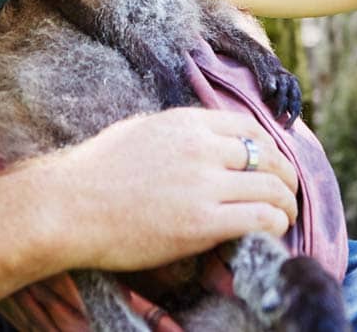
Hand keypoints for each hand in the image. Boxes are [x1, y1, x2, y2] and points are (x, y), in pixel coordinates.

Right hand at [32, 108, 298, 271]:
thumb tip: (202, 141)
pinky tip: (272, 233)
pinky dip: (275, 225)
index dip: (269, 148)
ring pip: (271, 188)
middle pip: (268, 157)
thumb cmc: (95, 172)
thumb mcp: (141, 131)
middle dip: (285, 177)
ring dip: (286, 205)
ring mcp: (203, 184)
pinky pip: (259, 219)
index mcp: (186, 122)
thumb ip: (178, 133)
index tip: (271, 165)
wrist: (69, 206)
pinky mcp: (201, 222)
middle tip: (287, 194)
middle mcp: (201, 148)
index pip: (250, 128)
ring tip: (285, 217)